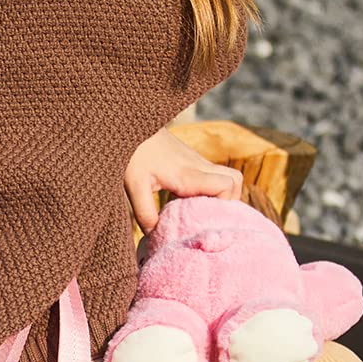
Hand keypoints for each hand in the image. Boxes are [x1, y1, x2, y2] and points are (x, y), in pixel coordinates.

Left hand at [124, 128, 254, 232]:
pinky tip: (189, 201)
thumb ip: (145, 214)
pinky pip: (212, 174)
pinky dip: (210, 189)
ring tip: (200, 212)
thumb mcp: (134, 187)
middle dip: (229, 202)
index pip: (226, 186)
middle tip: (208, 218)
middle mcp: (197, 166)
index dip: (225, 205)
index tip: (208, 220)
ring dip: (221, 195)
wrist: (127, 123)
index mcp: (188, 174)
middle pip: (235, 181)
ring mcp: (196, 160)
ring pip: (226, 176)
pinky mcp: (190, 158)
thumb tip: (157, 237)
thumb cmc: (131, 153)